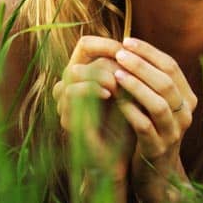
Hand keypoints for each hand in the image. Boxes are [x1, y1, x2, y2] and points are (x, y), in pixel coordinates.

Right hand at [51, 35, 135, 182]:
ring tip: (118, 84)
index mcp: (85, 76)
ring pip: (73, 71)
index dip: (105, 43)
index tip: (128, 49)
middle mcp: (71, 84)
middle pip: (81, 54)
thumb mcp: (130, 93)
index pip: (86, 44)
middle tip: (126, 70)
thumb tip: (137, 49)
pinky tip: (109, 94)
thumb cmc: (127, 123)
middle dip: (107, 59)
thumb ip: (128, 73)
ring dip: (99, 73)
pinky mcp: (66, 117)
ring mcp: (65, 101)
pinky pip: (70, 92)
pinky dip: (91, 88)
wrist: (119, 159)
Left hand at [110, 37, 197, 202]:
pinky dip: (130, 111)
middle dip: (141, 65)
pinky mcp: (157, 150)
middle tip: (119, 53)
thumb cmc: (150, 129)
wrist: (156, 174)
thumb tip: (129, 46)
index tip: (126, 41)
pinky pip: (145, 127)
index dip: (149, 52)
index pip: (172, 66)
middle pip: (167, 82)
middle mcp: (185, 114)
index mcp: (187, 98)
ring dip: (136, 86)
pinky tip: (114, 100)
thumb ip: (150, 80)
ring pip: (159, 104)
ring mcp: (173, 133)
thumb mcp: (155, 103)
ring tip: (115, 74)